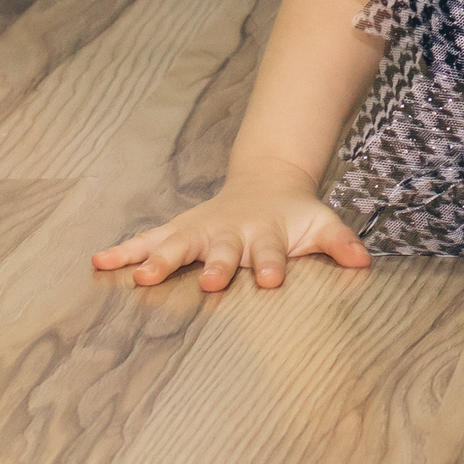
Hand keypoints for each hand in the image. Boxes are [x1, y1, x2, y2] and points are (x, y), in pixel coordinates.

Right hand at [92, 168, 369, 290]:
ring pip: (177, 244)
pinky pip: (148, 240)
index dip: (270, 264)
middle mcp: (229, 233)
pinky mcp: (179, 231)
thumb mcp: (321, 224)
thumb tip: (364, 261)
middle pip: (220, 250)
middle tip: (208, 282)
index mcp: (264, 234)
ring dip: (159, 259)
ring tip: (140, 276)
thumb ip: (340, 243)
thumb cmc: (293, 215)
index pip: (269, 251)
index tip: (269, 279)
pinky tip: (99, 260)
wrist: (267, 182)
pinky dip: (125, 250)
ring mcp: (201, 231)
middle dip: (214, 265)